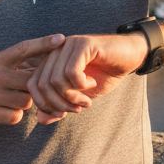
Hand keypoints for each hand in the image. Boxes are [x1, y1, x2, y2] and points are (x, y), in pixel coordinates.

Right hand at [0, 34, 71, 127]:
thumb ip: (19, 65)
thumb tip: (52, 59)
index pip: (24, 48)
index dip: (43, 43)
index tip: (61, 39)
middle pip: (31, 82)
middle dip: (34, 89)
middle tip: (29, 91)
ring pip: (25, 102)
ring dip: (24, 104)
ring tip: (12, 100)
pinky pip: (15, 117)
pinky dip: (14, 116)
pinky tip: (4, 111)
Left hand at [27, 33, 148, 124]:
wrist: (130, 57)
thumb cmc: (104, 74)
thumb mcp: (80, 96)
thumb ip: (60, 107)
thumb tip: (41, 119)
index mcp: (51, 61)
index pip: (33, 85)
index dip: (46, 104)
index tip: (64, 113)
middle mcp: (55, 50)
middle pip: (42, 84)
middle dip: (59, 104)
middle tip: (78, 108)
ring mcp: (68, 45)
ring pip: (55, 79)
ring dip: (72, 96)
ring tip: (86, 99)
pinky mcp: (82, 44)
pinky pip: (71, 72)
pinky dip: (81, 85)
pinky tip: (92, 83)